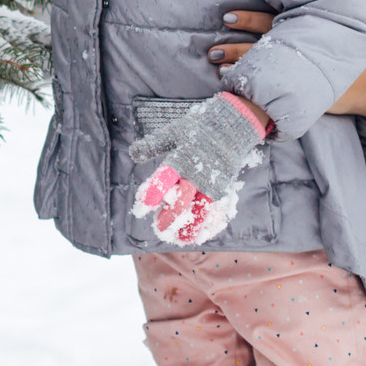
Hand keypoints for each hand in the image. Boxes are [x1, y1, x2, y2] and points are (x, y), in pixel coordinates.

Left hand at [129, 92, 268, 245]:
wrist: (232, 125)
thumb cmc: (198, 129)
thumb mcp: (173, 133)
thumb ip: (152, 145)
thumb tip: (133, 153)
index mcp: (181, 160)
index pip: (163, 182)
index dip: (150, 197)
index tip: (141, 210)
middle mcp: (196, 175)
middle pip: (180, 202)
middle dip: (168, 218)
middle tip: (159, 228)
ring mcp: (213, 184)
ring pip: (200, 212)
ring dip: (188, 228)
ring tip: (178, 239)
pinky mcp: (225, 188)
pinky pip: (219, 211)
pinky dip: (211, 226)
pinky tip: (201, 236)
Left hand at [205, 10, 365, 119]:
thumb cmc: (340, 61)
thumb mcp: (322, 39)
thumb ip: (297, 33)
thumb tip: (265, 31)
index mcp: (303, 30)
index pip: (270, 20)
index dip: (247, 18)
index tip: (226, 17)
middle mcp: (300, 49)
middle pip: (261, 44)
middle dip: (234, 47)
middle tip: (212, 51)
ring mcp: (300, 72)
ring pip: (264, 66)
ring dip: (239, 68)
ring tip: (218, 69)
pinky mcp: (303, 94)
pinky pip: (272, 92)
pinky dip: (253, 90)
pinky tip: (238, 91)